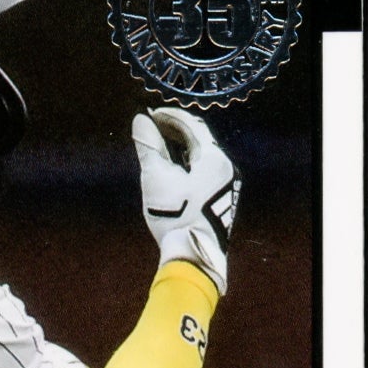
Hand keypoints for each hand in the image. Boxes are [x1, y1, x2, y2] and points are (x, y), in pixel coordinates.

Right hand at [131, 108, 240, 295]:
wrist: (194, 253)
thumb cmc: (176, 215)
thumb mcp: (156, 176)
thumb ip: (148, 145)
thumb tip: (140, 120)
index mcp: (215, 158)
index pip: (192, 125)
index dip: (169, 116)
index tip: (151, 114)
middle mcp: (226, 167)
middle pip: (200, 139)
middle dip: (174, 130)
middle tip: (152, 127)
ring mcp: (227, 183)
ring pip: (203, 155)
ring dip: (180, 147)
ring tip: (159, 147)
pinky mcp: (222, 198)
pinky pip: (205, 170)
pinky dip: (188, 163)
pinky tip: (172, 171)